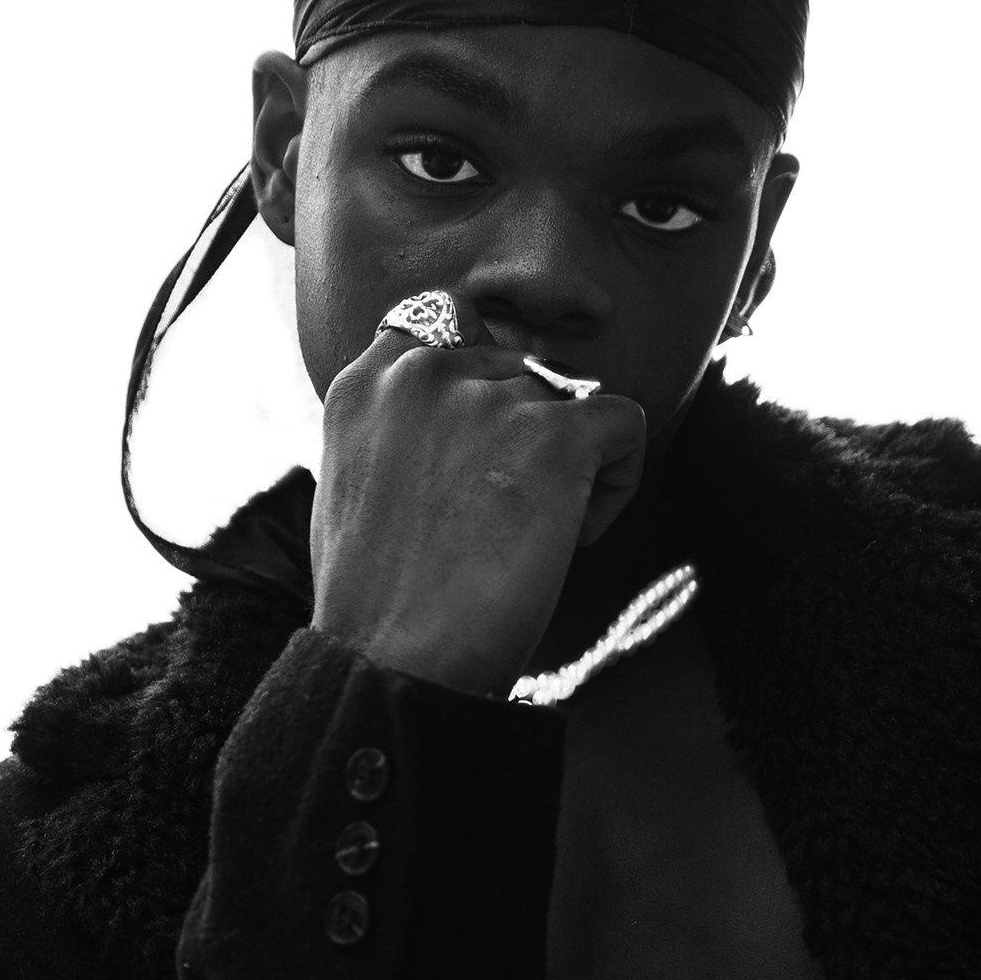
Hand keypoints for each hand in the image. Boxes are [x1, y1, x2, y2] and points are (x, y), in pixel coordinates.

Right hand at [309, 298, 646, 694]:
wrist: (393, 659)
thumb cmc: (375, 600)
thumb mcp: (355, 484)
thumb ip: (398, 428)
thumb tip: (454, 427)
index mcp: (368, 380)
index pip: (447, 320)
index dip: (482, 378)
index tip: (480, 453)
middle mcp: (424, 370)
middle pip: (521, 367)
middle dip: (526, 435)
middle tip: (503, 519)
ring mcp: (491, 396)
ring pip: (575, 397)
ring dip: (571, 464)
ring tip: (531, 537)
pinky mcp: (556, 434)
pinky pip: (625, 422)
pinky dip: (618, 480)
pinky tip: (574, 536)